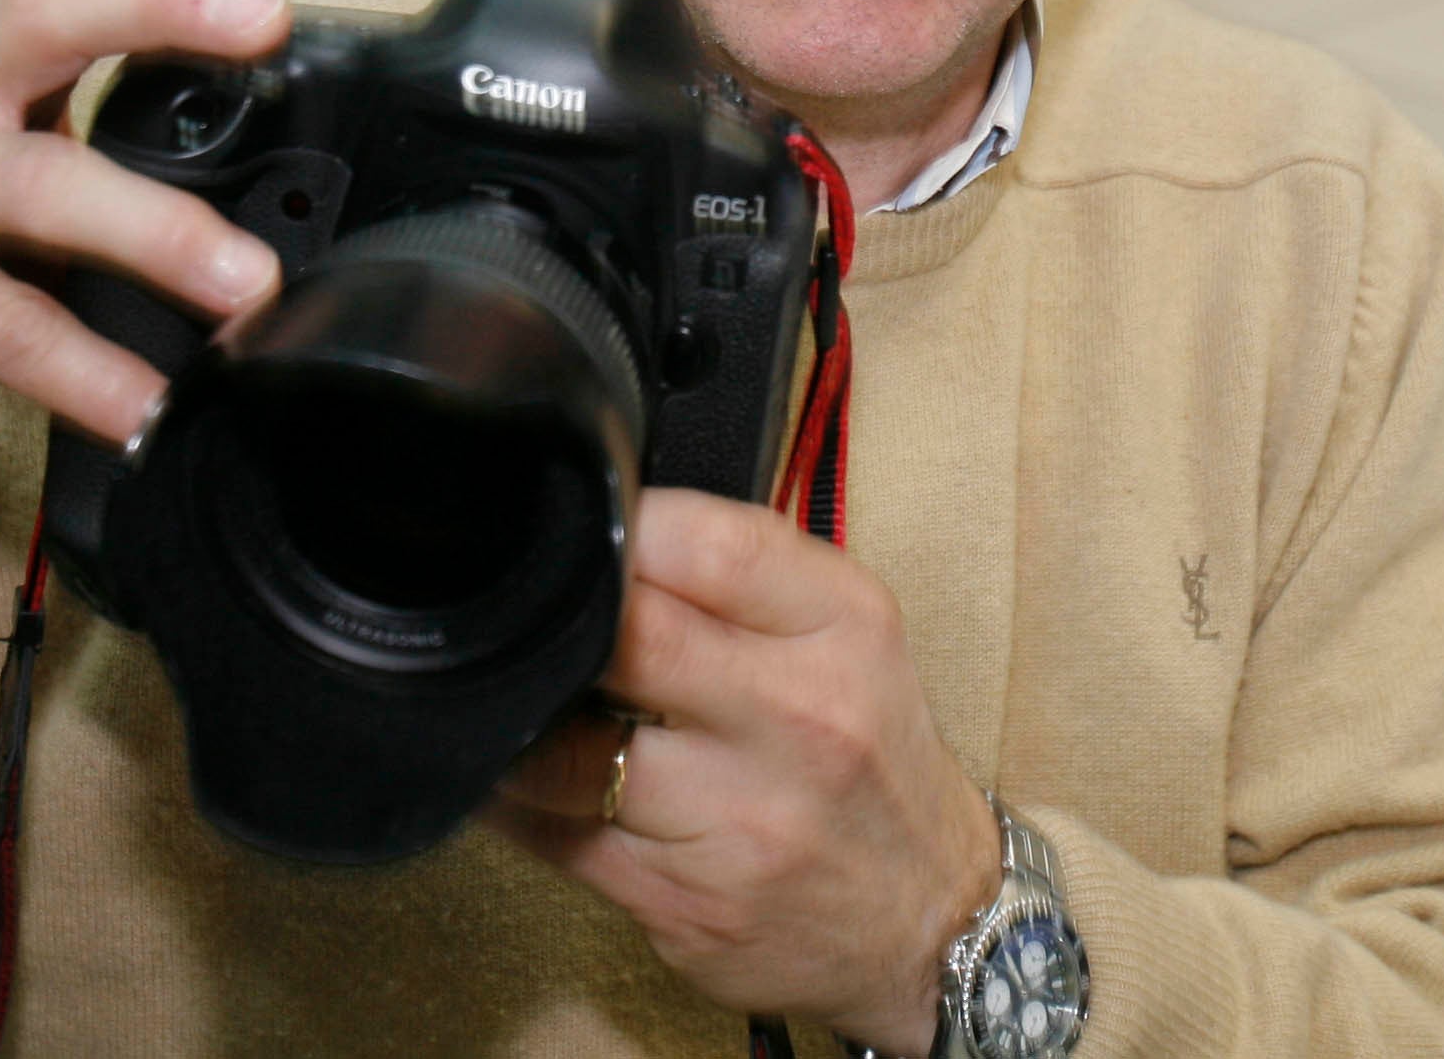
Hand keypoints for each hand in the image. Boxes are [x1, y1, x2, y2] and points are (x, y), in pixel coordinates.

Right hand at [0, 0, 297, 489]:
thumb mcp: (9, 171)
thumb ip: (105, 147)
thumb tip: (275, 167)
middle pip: (46, 13)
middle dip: (163, 0)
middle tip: (269, 22)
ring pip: (38, 182)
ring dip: (158, 232)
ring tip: (249, 284)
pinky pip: (1, 327)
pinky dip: (83, 369)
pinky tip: (145, 406)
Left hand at [490, 490, 999, 1055]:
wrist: (930, 917)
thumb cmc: (865, 752)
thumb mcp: (844, 632)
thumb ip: (736, 572)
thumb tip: (604, 526)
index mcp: (842, 629)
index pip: (707, 545)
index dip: (621, 530)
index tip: (588, 538)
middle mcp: (800, 722)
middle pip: (629, 641)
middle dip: (562, 624)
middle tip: (532, 617)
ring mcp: (740, 823)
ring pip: (567, 753)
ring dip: (521, 721)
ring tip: (516, 697)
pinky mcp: (685, 904)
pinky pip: (556, 836)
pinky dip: (515, 800)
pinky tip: (514, 771)